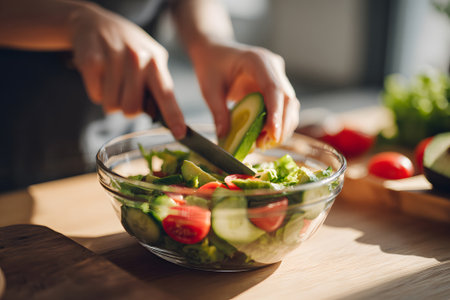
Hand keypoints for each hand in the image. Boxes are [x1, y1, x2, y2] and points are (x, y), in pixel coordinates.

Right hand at [69, 3, 185, 137]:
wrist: (95, 23)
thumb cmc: (128, 49)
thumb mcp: (151, 59)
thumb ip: (157, 84)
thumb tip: (160, 115)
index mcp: (156, 61)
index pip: (166, 93)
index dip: (173, 115)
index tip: (180, 133)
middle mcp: (137, 58)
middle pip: (132, 108)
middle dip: (127, 108)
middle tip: (125, 92)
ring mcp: (114, 58)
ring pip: (112, 105)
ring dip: (111, 100)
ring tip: (112, 80)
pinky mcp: (92, 61)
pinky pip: (96, 96)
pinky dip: (97, 92)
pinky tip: (100, 74)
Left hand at [190, 41, 299, 146]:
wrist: (215, 51)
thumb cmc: (211, 65)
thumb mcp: (209, 89)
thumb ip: (218, 111)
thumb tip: (224, 135)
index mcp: (257, 60)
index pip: (274, 88)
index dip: (276, 112)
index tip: (273, 133)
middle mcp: (273, 67)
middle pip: (288, 99)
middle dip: (281, 125)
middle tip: (264, 144)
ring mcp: (278, 77)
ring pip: (290, 106)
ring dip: (281, 127)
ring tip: (262, 143)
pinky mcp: (276, 88)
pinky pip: (283, 108)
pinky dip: (277, 124)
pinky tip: (264, 137)